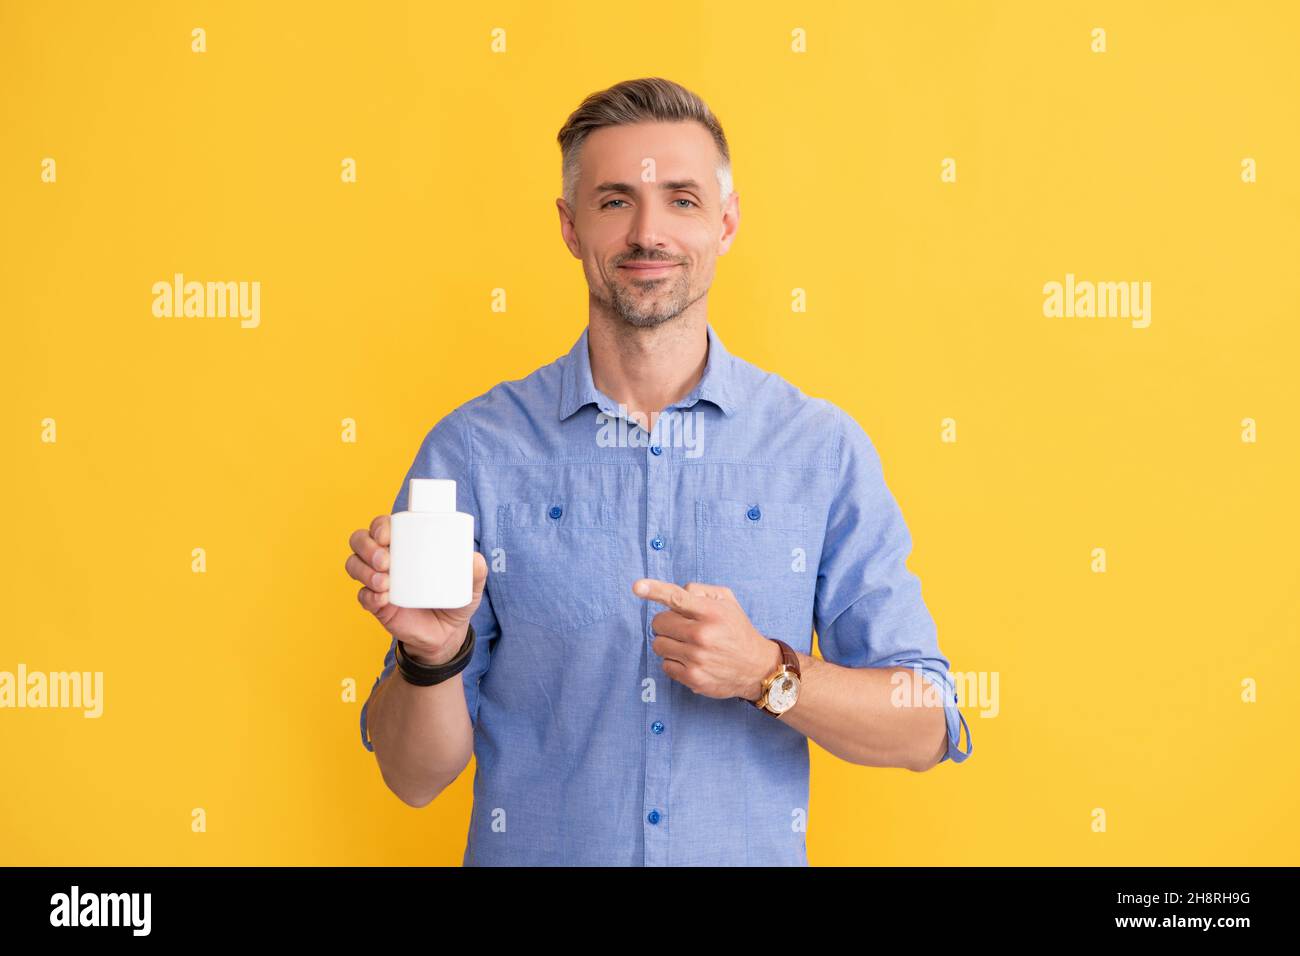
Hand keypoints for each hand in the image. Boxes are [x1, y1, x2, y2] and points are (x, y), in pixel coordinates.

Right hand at [346, 513, 487, 665]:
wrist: (447, 634)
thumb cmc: (454, 598)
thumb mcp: (470, 585)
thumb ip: (477, 571)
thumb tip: (475, 558)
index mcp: (406, 544)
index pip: (383, 525)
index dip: (379, 525)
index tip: (387, 535)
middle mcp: (387, 558)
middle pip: (360, 541)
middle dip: (367, 547)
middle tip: (386, 560)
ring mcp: (379, 581)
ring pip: (354, 565)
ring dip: (364, 570)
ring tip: (385, 582)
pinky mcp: (376, 604)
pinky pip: (362, 596)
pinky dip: (368, 595)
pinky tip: (382, 599)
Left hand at [631, 578, 781, 700]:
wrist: (757, 668)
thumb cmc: (737, 630)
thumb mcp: (727, 601)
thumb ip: (700, 591)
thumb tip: (676, 593)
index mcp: (711, 612)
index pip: (677, 598)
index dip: (654, 590)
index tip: (637, 586)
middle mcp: (703, 635)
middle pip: (659, 623)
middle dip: (666, 623)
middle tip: (682, 627)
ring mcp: (697, 659)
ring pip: (658, 645)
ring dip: (668, 643)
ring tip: (687, 645)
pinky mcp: (693, 678)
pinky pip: (665, 665)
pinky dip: (674, 662)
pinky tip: (690, 660)